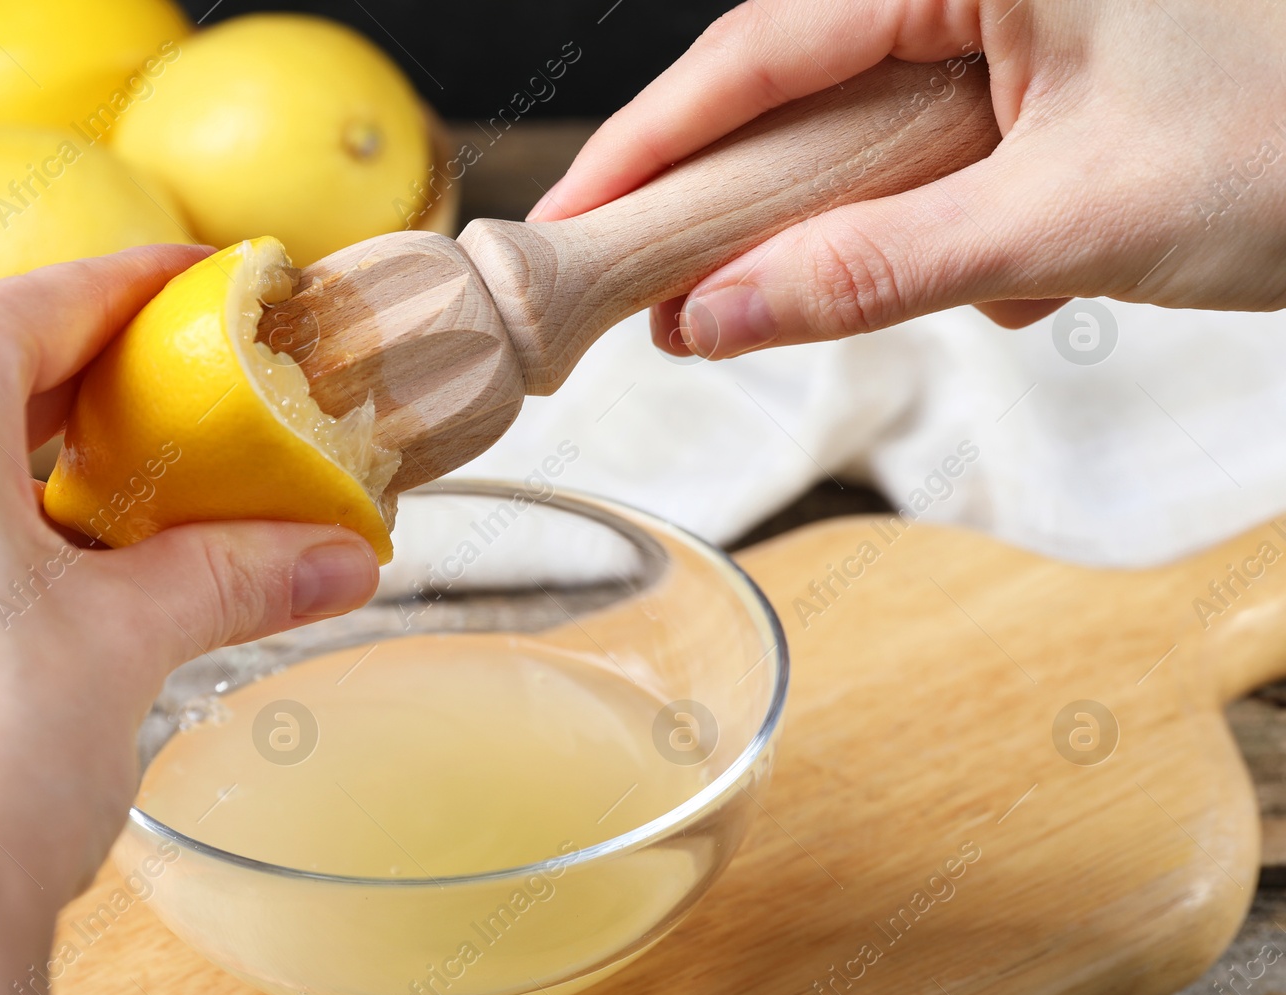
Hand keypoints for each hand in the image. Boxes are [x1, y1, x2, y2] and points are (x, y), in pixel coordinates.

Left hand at [0, 246, 379, 994]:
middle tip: (220, 411)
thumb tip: (336, 553)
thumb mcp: (130, 634)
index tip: (238, 295)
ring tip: (160, 495)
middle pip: (2, 361)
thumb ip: (237, 569)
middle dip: (117, 388)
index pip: (66, 296)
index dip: (169, 294)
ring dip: (57, 458)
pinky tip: (70, 564)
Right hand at [529, 0, 1285, 356]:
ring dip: (891, 228)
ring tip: (974, 284)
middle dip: (768, 204)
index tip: (573, 221)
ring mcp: (1023, 13)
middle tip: (688, 291)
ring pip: (881, 127)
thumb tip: (717, 315)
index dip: (654, 146)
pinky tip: (1039, 269)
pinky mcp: (1053, 61)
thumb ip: (876, 270)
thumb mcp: (1068, 219)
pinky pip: (950, 143)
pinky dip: (967, 221)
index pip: (764, 48)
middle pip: (807, 83)